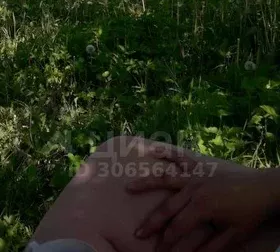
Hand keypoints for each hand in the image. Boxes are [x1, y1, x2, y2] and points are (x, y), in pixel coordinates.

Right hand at [126, 146, 279, 251]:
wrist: (264, 187)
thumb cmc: (249, 213)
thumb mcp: (233, 236)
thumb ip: (211, 248)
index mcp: (201, 207)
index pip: (177, 229)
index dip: (167, 243)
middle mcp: (193, 188)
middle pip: (167, 208)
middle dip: (151, 223)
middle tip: (136, 233)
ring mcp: (194, 173)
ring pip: (165, 178)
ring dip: (145, 183)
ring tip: (128, 187)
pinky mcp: (199, 163)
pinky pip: (179, 156)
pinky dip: (165, 152)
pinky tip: (152, 150)